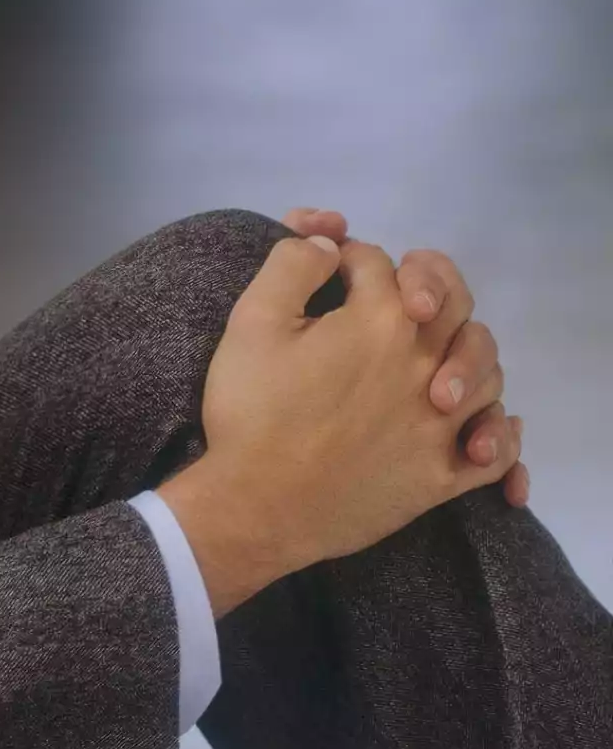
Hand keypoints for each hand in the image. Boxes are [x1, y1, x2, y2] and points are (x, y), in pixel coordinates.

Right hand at [280, 208, 528, 508]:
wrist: (257, 505)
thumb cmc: (252, 411)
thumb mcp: (251, 321)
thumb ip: (292, 265)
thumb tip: (328, 243)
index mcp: (380, 321)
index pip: (377, 262)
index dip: (345, 257)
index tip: (320, 271)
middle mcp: (426, 365)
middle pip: (453, 302)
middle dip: (423, 283)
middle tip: (390, 296)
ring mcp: (443, 424)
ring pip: (484, 370)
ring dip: (461, 352)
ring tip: (430, 359)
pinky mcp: (444, 475)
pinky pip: (497, 450)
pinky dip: (496, 433)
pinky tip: (476, 425)